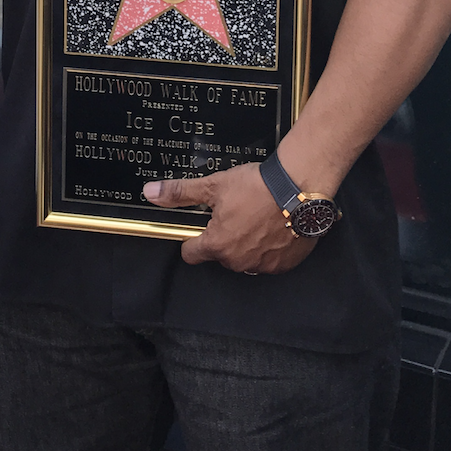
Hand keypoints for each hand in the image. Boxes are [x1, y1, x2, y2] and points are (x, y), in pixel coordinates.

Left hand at [142, 162, 315, 274]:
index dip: (192, 239)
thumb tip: (151, 193)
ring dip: (247, 243)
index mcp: (217, 246)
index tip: (199, 227)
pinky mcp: (286, 264)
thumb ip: (180, 193)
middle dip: (224, 237)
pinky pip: (270, 259)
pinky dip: (270, 246)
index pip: (191, 253)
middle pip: (220, 254)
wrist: (299, 188)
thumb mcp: (212, 185)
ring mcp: (264, 265)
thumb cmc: (257, 187)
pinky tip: (274, 225)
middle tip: (234, 212)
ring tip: (256, 216)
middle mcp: (239, 262)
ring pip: (246, 257)